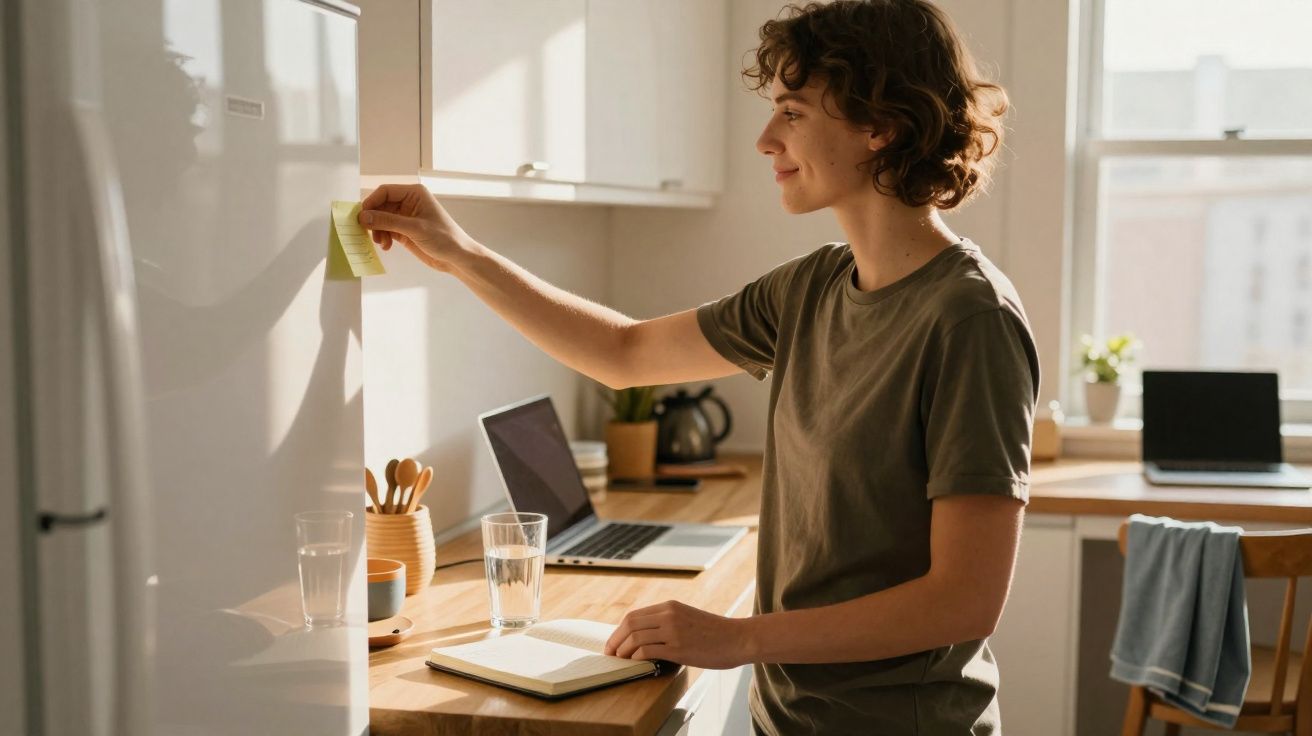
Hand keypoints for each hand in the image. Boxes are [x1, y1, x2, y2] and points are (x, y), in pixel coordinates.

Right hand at [357, 184, 478, 272]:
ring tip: (382, 243)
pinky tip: (386, 246)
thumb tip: (364, 217)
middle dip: (374, 220)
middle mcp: (409, 202)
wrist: (457, 257)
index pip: (385, 192)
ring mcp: (406, 217)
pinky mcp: (405, 231)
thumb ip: (388, 221)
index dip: (371, 203)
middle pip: (380, 206)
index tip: (362, 217)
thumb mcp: (415, 228)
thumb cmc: (444, 238)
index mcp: (414, 193)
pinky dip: (383, 237)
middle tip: (369, 233)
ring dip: (377, 231)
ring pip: (381, 219)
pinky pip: (386, 230)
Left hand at [604, 600, 751, 669]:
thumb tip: (646, 636)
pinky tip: (636, 662)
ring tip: (621, 660)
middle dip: (615, 640)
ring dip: (623, 650)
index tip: (614, 642)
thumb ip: (668, 622)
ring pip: (635, 638)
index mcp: (670, 606)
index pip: (634, 616)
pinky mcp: (678, 648)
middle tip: (610, 653)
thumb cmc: (715, 632)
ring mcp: (673, 631)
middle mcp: (669, 616)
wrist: (738, 638)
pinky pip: (648, 651)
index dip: (619, 631)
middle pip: (630, 625)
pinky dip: (636, 657)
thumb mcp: (687, 618)